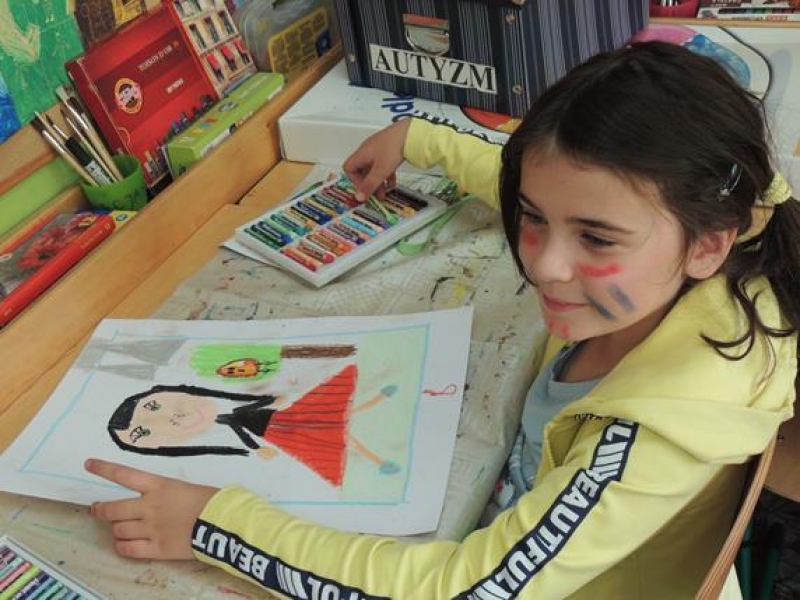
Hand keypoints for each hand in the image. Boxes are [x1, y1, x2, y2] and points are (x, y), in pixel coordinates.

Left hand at [85, 458, 218, 559]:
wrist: (222, 524)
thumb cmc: (211, 500)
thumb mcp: (187, 488)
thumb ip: (166, 493)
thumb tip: (156, 499)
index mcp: (159, 486)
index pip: (124, 474)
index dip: (103, 469)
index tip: (88, 464)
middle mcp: (149, 506)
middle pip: (112, 509)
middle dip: (100, 510)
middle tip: (97, 510)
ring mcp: (150, 529)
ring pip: (118, 530)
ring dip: (116, 529)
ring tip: (120, 529)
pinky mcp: (156, 549)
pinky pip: (127, 549)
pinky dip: (121, 546)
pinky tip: (124, 544)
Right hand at [343, 119, 410, 201]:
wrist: (410, 133)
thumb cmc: (393, 147)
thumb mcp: (380, 171)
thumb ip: (370, 185)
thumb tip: (359, 197)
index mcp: (361, 154)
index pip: (349, 168)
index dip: (354, 180)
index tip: (364, 189)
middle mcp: (367, 150)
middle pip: (362, 170)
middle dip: (369, 184)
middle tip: (375, 195)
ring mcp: (378, 149)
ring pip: (373, 169)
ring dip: (378, 181)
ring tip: (385, 192)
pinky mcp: (388, 148)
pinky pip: (383, 165)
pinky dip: (386, 175)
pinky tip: (392, 182)